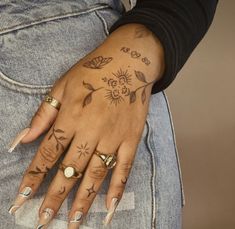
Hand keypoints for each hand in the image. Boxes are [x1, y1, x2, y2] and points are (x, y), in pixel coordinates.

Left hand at [8, 24, 164, 227]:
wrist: (130, 63)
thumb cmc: (93, 71)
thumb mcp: (62, 85)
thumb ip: (43, 114)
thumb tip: (22, 139)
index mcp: (71, 115)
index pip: (48, 151)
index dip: (34, 175)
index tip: (22, 197)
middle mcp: (91, 130)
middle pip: (70, 168)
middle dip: (55, 195)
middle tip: (44, 219)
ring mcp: (114, 137)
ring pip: (96, 174)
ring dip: (84, 199)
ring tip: (73, 222)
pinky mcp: (131, 138)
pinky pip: (124, 167)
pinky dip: (117, 189)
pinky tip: (110, 208)